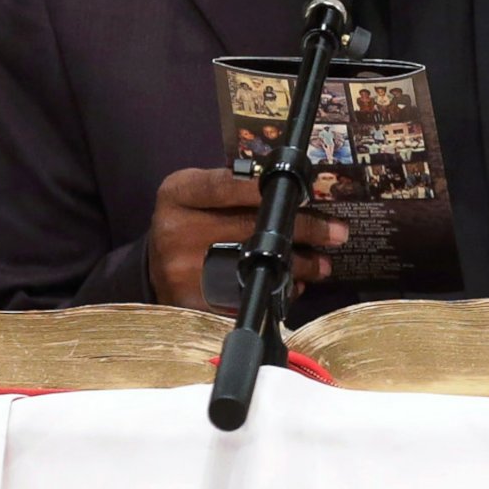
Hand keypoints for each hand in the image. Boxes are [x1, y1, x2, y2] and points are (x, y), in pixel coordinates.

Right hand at [146, 168, 348, 310]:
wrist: (153, 266)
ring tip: (322, 264)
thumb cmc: (187, 221)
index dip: (269, 189)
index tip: (307, 193)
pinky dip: (275, 291)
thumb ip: (232, 186)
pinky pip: (244, 299)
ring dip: (296, 266)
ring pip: (253, 266)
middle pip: (248, 227)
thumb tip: (293, 190)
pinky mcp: (192, 305)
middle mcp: (176, 231)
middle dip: (301, 229)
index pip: (227, 184)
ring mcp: (182, 272)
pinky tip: (294, 286)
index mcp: (178, 194)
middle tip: (336, 232)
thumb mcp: (195, 192)